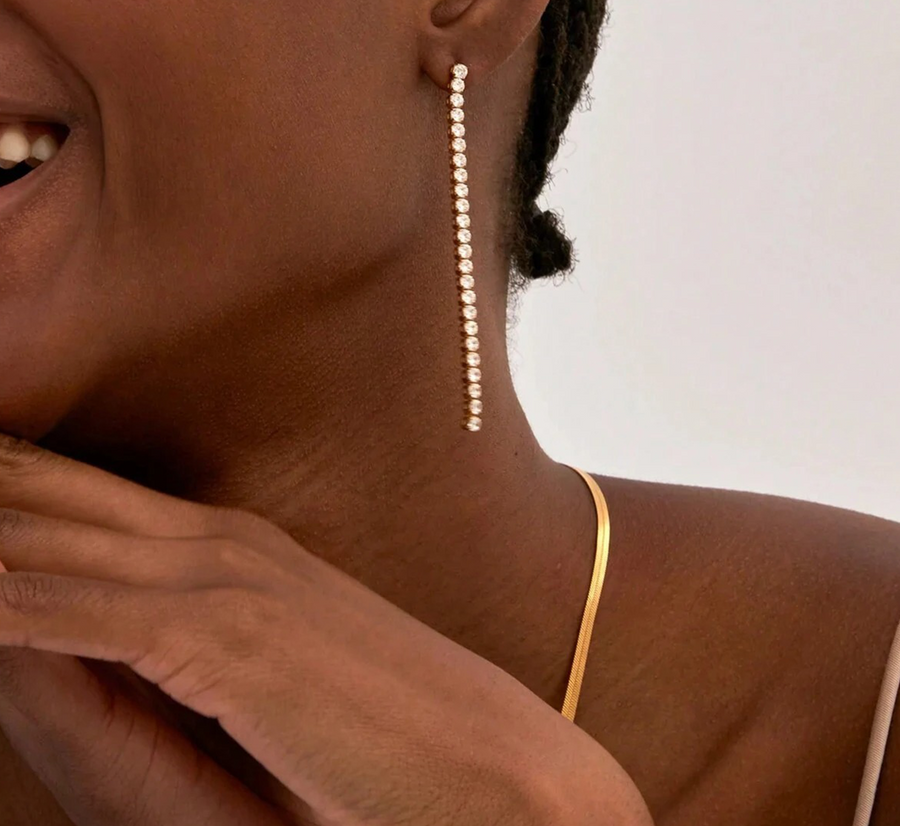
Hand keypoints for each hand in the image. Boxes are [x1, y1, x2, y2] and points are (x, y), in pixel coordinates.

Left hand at [0, 432, 651, 825]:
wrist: (501, 785)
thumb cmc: (375, 754)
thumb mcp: (241, 706)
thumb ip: (135, 670)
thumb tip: (34, 630)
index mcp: (218, 548)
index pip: (69, 493)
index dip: (2, 473)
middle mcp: (212, 542)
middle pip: (39, 489)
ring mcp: (221, 580)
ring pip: (41, 537)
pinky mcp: (226, 637)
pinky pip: (72, 611)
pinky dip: (7, 597)